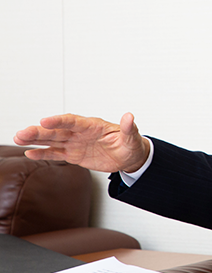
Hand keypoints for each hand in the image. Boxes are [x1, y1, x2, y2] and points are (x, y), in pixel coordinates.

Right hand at [14, 113, 149, 172]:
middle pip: (57, 130)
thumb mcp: (132, 137)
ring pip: (52, 140)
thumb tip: (129, 116)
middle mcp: (81, 133)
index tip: (45, 121)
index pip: (73, 121)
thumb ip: (128, 128)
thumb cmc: (131, 144)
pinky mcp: (74, 154)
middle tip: (22, 132)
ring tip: (18, 138)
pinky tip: (29, 152)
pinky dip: (43, 153)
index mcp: (93, 125)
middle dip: (40, 131)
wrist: (129, 156)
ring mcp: (76, 143)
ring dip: (36, 140)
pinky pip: (56, 153)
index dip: (59, 121)